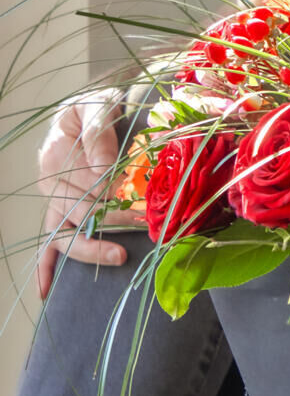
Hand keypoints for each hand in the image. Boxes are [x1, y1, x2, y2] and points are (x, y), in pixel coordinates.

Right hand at [36, 94, 129, 295]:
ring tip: (119, 257)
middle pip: (74, 216)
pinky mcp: (64, 210)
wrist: (95, 107)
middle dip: (108, 227)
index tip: (137, 208)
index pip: (79, 191)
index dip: (106, 203)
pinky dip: (45, 267)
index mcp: (53, 159)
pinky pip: (51, 241)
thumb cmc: (97, 105)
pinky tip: (46, 290)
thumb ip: (99, 134)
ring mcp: (56, 200)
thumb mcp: (97, 106)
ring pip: (64, 234)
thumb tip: (105, 171)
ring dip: (90, 249)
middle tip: (139, 232)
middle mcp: (51, 184)